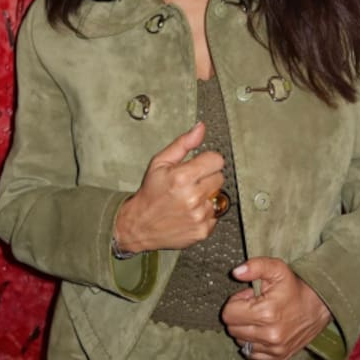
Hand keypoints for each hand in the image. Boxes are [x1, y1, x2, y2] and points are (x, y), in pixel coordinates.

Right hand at [114, 122, 224, 252]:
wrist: (139, 225)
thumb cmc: (149, 193)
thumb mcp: (160, 163)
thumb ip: (183, 144)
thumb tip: (200, 128)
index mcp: (182, 177)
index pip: (217, 160)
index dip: (207, 161)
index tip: (199, 165)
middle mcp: (193, 197)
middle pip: (220, 177)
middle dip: (207, 178)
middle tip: (190, 183)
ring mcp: (199, 215)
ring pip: (218, 196)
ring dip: (206, 196)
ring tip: (189, 198)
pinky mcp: (203, 230)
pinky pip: (216, 214)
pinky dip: (205, 212)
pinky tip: (190, 211)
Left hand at [221, 257, 332, 359]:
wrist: (319, 306)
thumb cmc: (294, 287)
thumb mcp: (277, 268)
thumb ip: (255, 266)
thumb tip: (235, 273)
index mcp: (266, 313)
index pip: (228, 314)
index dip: (236, 302)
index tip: (250, 297)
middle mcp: (270, 335)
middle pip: (232, 329)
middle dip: (240, 315)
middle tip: (255, 306)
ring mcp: (275, 349)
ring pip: (241, 342)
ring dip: (246, 329)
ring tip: (261, 317)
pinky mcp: (279, 357)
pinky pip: (252, 353)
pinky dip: (254, 342)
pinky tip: (264, 330)